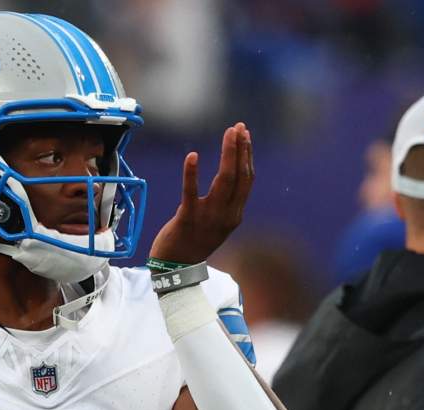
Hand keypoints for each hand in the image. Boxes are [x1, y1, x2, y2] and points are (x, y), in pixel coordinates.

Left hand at [149, 122, 253, 262]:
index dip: (247, 156)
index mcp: (235, 215)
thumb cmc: (194, 242)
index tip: (245, 135)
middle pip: (239, 176)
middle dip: (241, 149)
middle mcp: (227, 215)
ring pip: (224, 180)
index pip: (247, 180)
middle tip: (239, 127)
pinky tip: (192, 156)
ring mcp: (208, 217)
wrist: (176, 267)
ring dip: (227, 154)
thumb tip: (231, 177)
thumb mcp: (217, 223)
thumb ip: (226, 203)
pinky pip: (191, 192)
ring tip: (228, 133)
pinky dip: (192, 173)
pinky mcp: (187, 218)